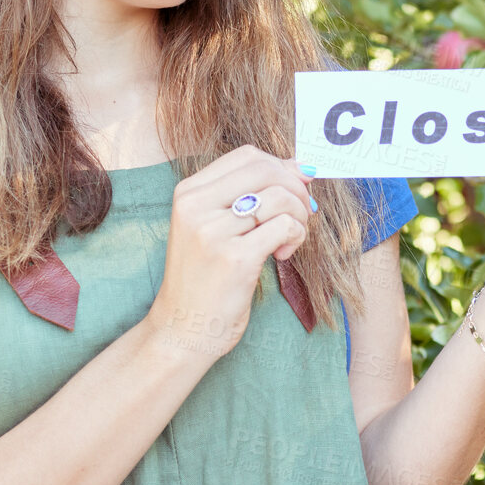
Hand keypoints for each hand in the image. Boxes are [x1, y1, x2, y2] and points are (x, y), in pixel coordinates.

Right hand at [149, 145, 314, 358]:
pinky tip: (282, 254)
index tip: (294, 189)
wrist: (182, 329)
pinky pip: (284, 227)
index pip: (247, 156)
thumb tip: (301, 168)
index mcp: (189, 193)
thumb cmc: (204, 277)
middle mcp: (196, 206)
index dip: (281, 167)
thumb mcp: (213, 227)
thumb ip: (248, 196)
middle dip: (296, 188)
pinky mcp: (235, 258)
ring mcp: (213, 232)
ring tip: (290, 239)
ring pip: (280, 197)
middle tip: (302, 214)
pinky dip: (295, 237)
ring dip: (299, 216)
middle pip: (266, 170)